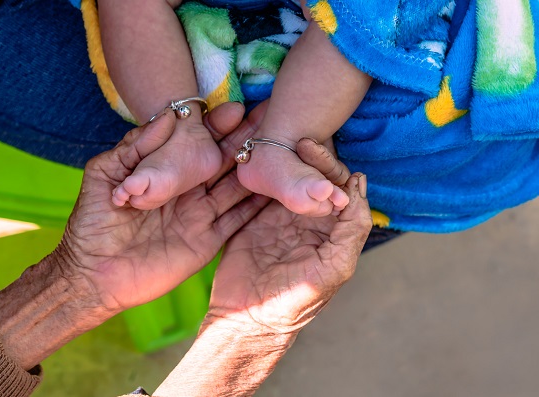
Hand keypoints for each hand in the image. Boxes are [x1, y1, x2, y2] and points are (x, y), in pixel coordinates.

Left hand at [57, 102, 265, 313]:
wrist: (94, 273)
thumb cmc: (93, 222)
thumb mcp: (106, 174)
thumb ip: (136, 146)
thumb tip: (167, 115)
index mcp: (165, 172)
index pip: (197, 143)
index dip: (217, 126)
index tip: (238, 107)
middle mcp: (188, 190)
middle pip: (223, 161)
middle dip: (246, 141)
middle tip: (272, 120)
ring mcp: (200, 215)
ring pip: (236, 187)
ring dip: (258, 170)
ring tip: (281, 150)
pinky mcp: (208, 241)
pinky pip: (238, 220)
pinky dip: (258, 206)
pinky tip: (278, 191)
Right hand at [154, 139, 371, 396]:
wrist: (247, 319)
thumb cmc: (295, 301)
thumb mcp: (333, 269)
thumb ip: (352, 232)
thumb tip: (360, 188)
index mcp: (331, 228)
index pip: (338, 188)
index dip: (330, 167)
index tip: (314, 150)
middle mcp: (309, 218)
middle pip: (314, 178)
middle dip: (309, 158)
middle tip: (296, 141)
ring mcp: (280, 216)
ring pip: (290, 179)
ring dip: (286, 160)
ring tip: (277, 141)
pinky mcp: (254, 217)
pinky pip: (262, 189)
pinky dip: (264, 172)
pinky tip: (259, 157)